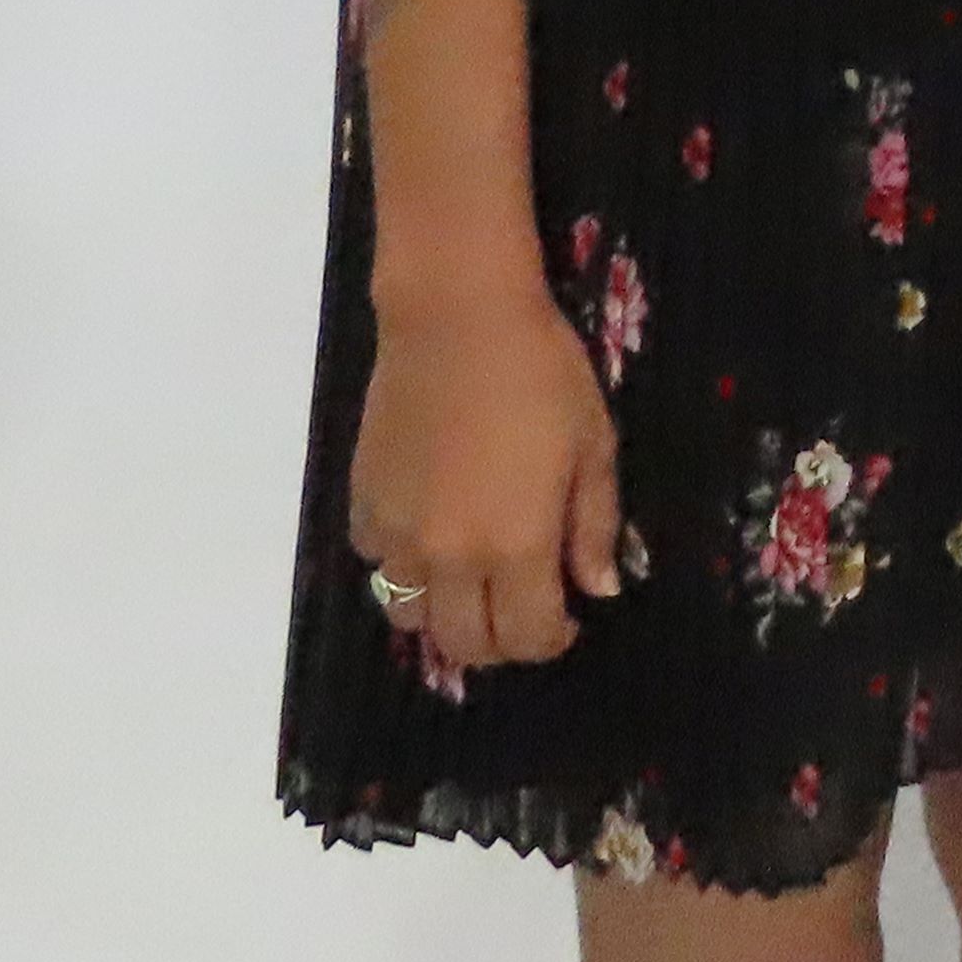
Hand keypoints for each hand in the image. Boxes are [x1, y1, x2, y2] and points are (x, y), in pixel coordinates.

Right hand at [346, 276, 620, 675]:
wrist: (457, 316)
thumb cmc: (541, 373)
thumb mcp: (594, 444)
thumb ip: (594, 526)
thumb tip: (598, 590)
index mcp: (516, 545)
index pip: (528, 638)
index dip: (553, 640)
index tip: (567, 616)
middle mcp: (449, 556)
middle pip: (464, 645)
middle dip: (500, 642)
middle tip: (521, 606)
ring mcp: (398, 534)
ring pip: (410, 617)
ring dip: (445, 613)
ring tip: (471, 579)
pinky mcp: (363, 504)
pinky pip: (377, 564)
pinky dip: (403, 565)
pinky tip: (429, 530)